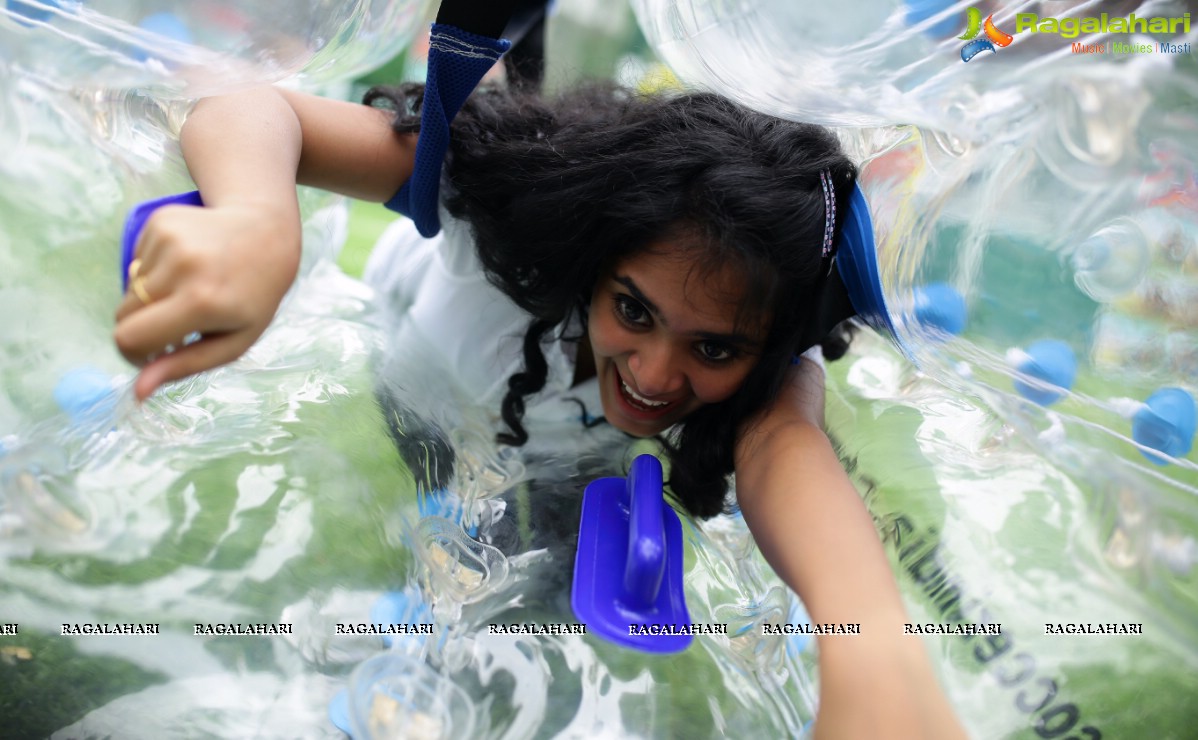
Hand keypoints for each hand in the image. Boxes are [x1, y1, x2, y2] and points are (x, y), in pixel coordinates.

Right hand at [113, 199, 300, 400]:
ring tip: (191, 286)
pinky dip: (154, 270)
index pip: (131, 337)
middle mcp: (182, 267)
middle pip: (123, 314)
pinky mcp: (159, 220)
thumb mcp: (233, 341)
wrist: (267, 231)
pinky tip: (187, 264)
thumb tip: (138, 392)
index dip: (134, 354)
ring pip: (129, 288)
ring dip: (152, 296)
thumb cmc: (253, 296)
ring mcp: (169, 239)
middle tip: (177, 322)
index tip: (154, 354)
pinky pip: (136, 260)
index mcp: (202, 302)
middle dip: (142, 326)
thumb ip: (184, 366)